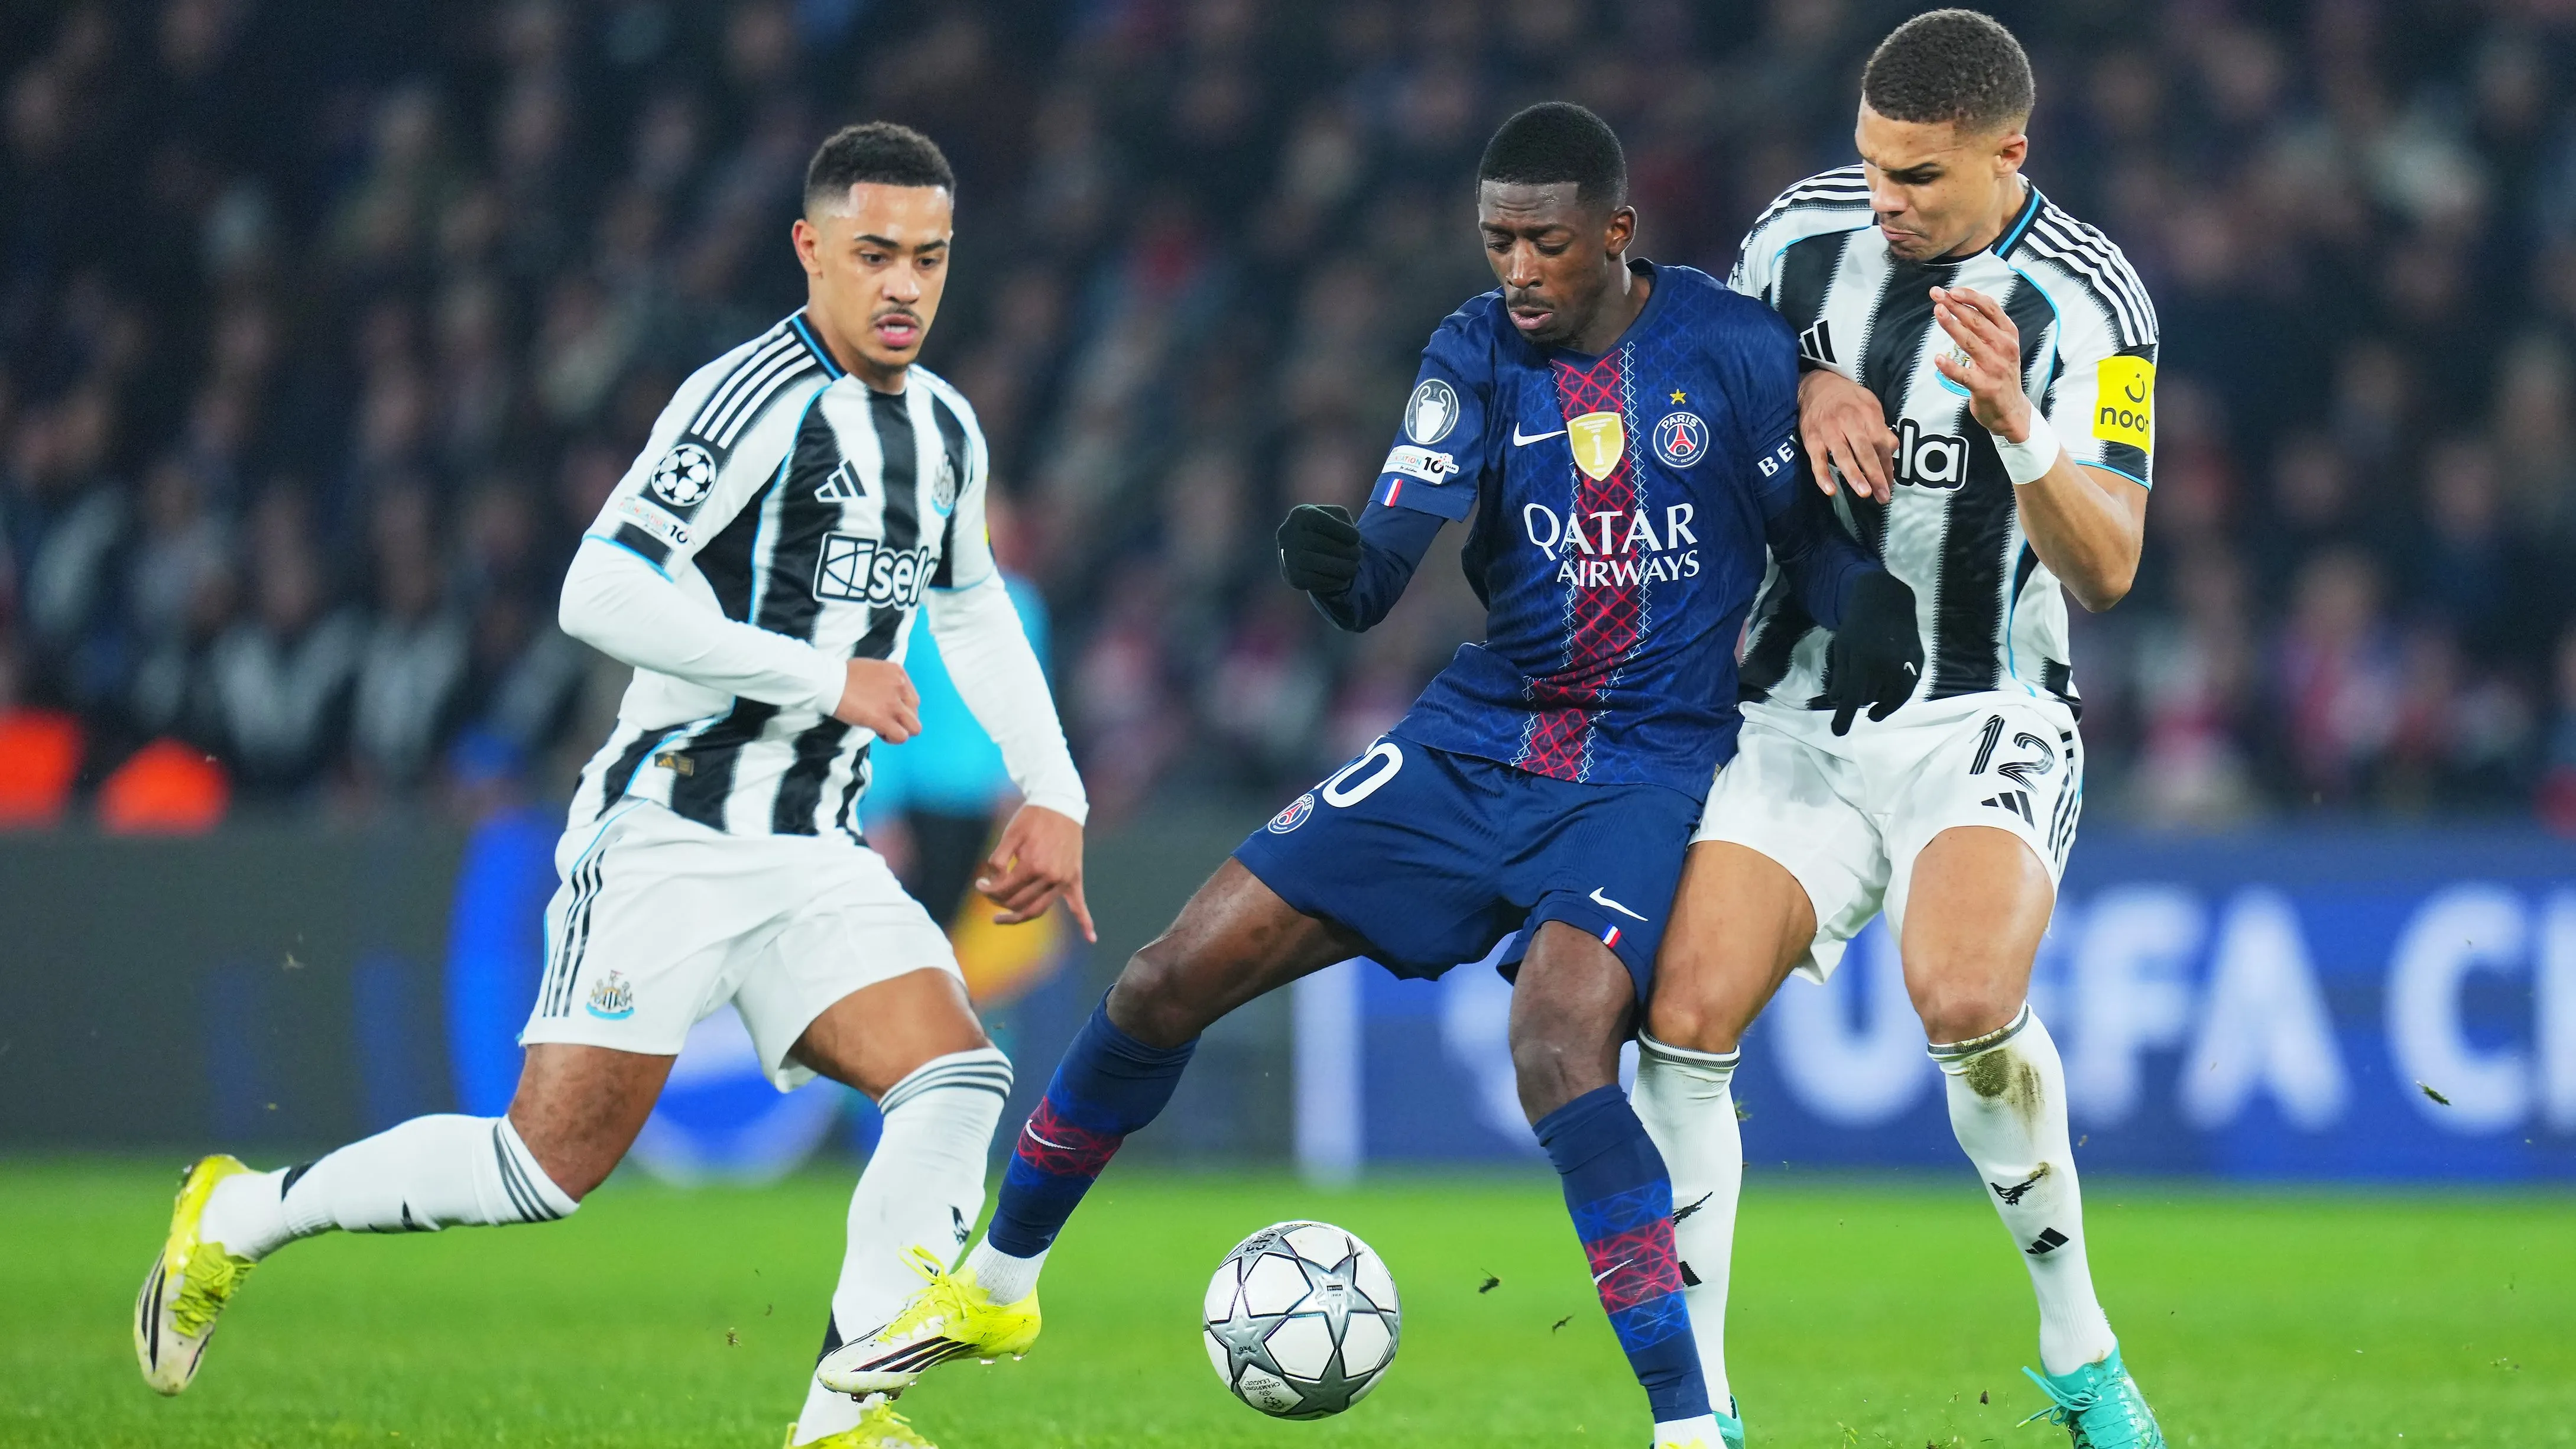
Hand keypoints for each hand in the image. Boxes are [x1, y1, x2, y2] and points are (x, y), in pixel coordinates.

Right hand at [832, 658, 920, 741]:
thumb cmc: (842, 674)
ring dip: (901, 730)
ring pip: (914, 727)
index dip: (900, 706)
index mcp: (898, 672)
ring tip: (884, 729)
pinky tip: (879, 733)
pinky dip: (893, 738)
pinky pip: (902, 736)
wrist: (829, 681)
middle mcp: (900, 686)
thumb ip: (885, 680)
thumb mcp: (872, 668)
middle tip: (884, 719)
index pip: (911, 696)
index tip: (884, 707)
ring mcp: (893, 704)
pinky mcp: (883, 718)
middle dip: (902, 719)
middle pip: (915, 711)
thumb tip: (885, 693)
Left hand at [976, 803, 1094, 940]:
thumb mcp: (1009, 835)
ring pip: (1039, 910)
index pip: (1005, 891)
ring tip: (1001, 918)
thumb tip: (993, 883)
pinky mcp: (1074, 878)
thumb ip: (998, 860)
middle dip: (999, 902)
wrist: (1059, 803)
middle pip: (1019, 903)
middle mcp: (1051, 877)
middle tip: (988, 893)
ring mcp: (1064, 880)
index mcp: (1033, 866)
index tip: (979, 884)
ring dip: (1019, 917)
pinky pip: (1080, 903)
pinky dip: (1085, 921)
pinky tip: (1091, 938)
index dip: (987, 890)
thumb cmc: (1031, 818)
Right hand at [1277, 504, 1361, 594]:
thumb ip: (1344, 521)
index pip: (1320, 520)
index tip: (1357, 537)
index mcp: (1300, 514)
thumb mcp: (1336, 517)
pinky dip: (1332, 581)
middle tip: (1358, 555)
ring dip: (1339, 567)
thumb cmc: (1326, 530)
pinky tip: (1344, 580)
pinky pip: (1312, 580)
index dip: (1341, 530)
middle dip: (1343, 550)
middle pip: (1316, 543)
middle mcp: (1287, 534)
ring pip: (1313, 562)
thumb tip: (1352, 538)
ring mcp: (1287, 556)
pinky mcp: (1292, 577)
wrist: (1305, 552)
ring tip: (1353, 569)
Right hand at [1798, 369, 1896, 500]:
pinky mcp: (1812, 439)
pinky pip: (1817, 459)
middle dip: (1875, 474)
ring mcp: (1829, 432)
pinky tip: (1830, 490)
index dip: (1887, 465)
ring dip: (1854, 475)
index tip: (1890, 485)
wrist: (1816, 385)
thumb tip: (1892, 449)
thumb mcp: (1870, 404)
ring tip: (1864, 493)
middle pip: (1865, 451)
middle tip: (1883, 496)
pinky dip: (1822, 475)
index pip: (1881, 444)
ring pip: (1843, 456)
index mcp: (1867, 415)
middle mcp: (1849, 422)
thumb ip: (1881, 427)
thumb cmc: (1847, 398)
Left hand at [1823, 571, 1922, 736]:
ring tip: (1872, 680)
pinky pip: (1904, 692)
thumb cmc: (1858, 625)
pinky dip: (1894, 696)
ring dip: (1878, 697)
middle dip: (1860, 696)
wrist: (1889, 603)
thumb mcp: (1842, 647)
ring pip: (1888, 699)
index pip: (1853, 697)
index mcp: (1864, 660)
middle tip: (1857, 678)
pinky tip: (1886, 689)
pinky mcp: (1918, 665)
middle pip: (1869, 699)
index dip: (1844, 717)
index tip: (1838, 732)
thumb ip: (1841, 676)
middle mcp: (1887, 666)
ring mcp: (1906, 666)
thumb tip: (1837, 701)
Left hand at [1929, 285, 2033, 440]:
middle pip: (1977, 321)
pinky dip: (1950, 367)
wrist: (2011, 409)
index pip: (1990, 308)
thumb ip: (1987, 325)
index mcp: (2008, 334)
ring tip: (1938, 312)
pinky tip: (1937, 358)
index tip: (1951, 290)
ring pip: (1970, 342)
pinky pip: (1964, 375)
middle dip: (1955, 306)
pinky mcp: (1984, 387)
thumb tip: (1960, 301)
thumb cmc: (2000, 372)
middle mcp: (2005, 348)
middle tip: (1936, 295)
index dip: (1970, 297)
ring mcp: (1995, 367)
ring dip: (1952, 326)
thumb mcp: (2002, 345)